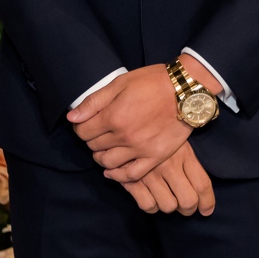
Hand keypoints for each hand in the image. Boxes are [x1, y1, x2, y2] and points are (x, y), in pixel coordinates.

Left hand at [68, 64, 189, 182]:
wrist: (186, 90)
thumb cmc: (153, 82)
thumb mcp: (121, 83)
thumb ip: (94, 101)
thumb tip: (72, 117)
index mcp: (113, 116)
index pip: (82, 132)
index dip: (80, 128)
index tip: (86, 124)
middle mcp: (124, 136)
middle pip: (94, 147)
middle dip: (92, 140)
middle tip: (99, 133)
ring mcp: (140, 149)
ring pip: (108, 163)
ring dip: (102, 157)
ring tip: (107, 148)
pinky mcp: (155, 157)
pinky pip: (131, 174)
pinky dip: (119, 175)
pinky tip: (115, 170)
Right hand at [118, 142, 215, 216]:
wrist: (126, 125)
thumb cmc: (157, 134)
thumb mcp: (177, 140)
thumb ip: (189, 161)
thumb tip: (202, 192)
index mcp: (184, 153)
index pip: (202, 184)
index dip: (207, 202)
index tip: (207, 210)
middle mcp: (169, 165)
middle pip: (188, 201)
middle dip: (189, 209)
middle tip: (186, 206)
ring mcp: (150, 174)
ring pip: (168, 206)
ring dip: (169, 206)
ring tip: (167, 198)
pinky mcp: (133, 180)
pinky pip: (148, 206)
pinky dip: (152, 207)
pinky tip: (152, 198)